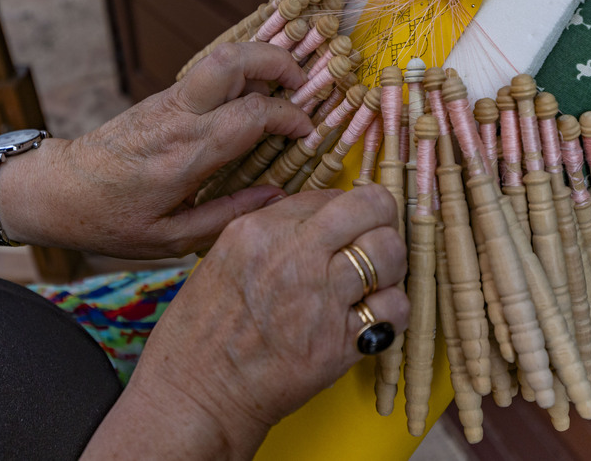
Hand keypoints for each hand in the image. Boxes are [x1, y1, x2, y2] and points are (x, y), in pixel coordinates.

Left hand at [18, 42, 313, 258]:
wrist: (56, 190)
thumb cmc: (110, 221)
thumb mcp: (171, 238)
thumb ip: (228, 216)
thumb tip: (276, 197)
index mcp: (185, 155)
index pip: (252, 114)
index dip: (290, 117)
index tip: (307, 133)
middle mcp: (178, 118)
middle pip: (234, 60)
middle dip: (278, 60)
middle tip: (304, 84)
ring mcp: (168, 102)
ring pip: (221, 57)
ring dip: (260, 61)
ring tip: (286, 87)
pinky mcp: (162, 99)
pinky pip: (208, 74)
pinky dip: (240, 75)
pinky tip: (255, 98)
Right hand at [83, 184, 409, 459]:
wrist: (196, 394)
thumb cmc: (204, 331)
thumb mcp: (224, 258)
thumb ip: (272, 231)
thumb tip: (320, 214)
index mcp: (259, 229)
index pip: (332, 195)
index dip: (349, 211)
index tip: (350, 227)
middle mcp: (293, 255)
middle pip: (372, 208)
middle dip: (382, 223)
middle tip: (375, 244)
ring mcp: (319, 298)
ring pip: (390, 253)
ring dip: (391, 267)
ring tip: (373, 284)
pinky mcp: (339, 342)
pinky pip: (394, 308)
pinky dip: (392, 312)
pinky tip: (372, 318)